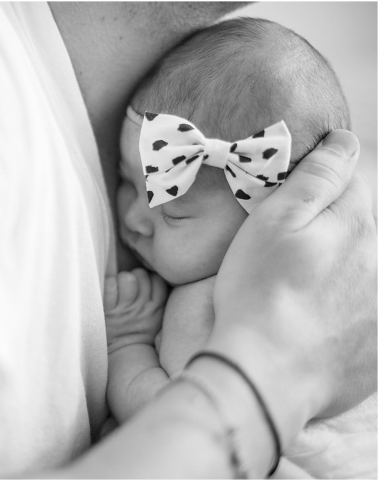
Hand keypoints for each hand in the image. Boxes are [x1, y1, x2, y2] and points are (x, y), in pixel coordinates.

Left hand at [104, 269, 167, 351]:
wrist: (123, 355)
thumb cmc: (138, 332)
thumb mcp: (156, 318)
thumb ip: (156, 298)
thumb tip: (152, 274)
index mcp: (156, 308)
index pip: (157, 280)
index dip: (148, 278)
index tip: (142, 285)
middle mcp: (142, 308)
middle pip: (141, 275)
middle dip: (133, 277)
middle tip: (128, 288)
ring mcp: (125, 310)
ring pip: (126, 278)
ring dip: (120, 279)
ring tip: (117, 289)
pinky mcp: (108, 311)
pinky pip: (110, 285)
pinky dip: (108, 285)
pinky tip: (107, 293)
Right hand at [208, 130, 375, 439]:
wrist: (261, 375)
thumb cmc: (257, 293)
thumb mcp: (273, 222)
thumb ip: (315, 177)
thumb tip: (345, 141)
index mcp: (358, 229)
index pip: (350, 187)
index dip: (319, 190)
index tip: (293, 208)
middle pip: (358, 235)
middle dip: (328, 238)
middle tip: (286, 262)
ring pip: (361, 278)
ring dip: (337, 279)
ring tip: (296, 299)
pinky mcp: (376, 353)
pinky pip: (363, 323)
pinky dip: (343, 320)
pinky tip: (311, 330)